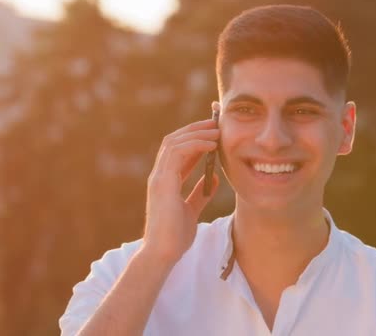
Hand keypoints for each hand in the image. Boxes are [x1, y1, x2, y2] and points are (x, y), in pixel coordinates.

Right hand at [143, 118, 220, 262]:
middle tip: (215, 123)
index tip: (213, 133)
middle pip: (174, 141)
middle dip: (195, 129)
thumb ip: (201, 193)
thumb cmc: (175, 236)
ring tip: (216, 131)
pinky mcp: (162, 182)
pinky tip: (211, 145)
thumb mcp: (192, 210)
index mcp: (165, 181)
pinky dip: (195, 145)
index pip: (178, 151)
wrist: (164, 253)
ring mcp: (158, 178)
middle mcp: (159, 175)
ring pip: (174, 143)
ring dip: (196, 133)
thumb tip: (215, 177)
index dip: (194, 139)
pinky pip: (177, 153)